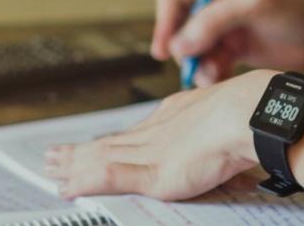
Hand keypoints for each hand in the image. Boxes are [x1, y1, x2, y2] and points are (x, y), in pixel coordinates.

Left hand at [43, 70, 275, 199]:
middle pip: (110, 143)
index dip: (110, 141)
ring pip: (101, 157)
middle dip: (81, 152)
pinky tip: (67, 188)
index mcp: (175, 118)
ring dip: (74, 165)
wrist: (252, 115)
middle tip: (54, 156)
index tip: (92, 145)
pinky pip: (107, 175)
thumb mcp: (229, 127)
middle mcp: (157, 131)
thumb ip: (215, 139)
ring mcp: (151, 150)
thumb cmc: (252, 121)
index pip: (133, 133)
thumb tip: (224, 148)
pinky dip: (85, 181)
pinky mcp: (152, 171)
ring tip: (51, 167)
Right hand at [152, 0, 303, 85]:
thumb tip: (180, 44)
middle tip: (192, 67)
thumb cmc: (298, 7)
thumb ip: (215, 20)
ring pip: (194, 48)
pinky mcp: (235, 48)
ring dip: (198, 64)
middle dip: (184, 48)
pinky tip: (220, 79)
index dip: (165, 21)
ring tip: (212, 75)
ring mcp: (226, 25)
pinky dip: (210, 73)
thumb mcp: (255, 4)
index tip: (164, 48)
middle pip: (181, 25)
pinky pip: (210, 62)